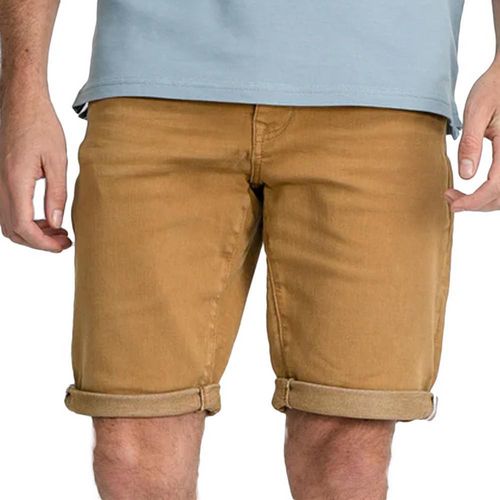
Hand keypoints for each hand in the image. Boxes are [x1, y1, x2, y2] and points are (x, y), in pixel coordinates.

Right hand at [0, 89, 71, 250]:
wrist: (21, 103)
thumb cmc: (41, 126)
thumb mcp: (57, 161)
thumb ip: (56, 194)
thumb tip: (57, 224)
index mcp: (15, 182)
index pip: (24, 227)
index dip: (44, 243)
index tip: (63, 245)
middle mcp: (0, 185)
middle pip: (13, 230)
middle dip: (39, 242)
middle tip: (64, 241)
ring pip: (8, 223)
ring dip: (31, 233)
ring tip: (57, 231)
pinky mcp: (1, 179)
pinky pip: (7, 210)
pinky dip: (24, 221)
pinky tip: (45, 218)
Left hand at [445, 61, 499, 211]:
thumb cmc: (492, 89)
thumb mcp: (476, 113)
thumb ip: (471, 144)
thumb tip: (465, 176)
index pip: (496, 185)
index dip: (474, 201)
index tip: (453, 204)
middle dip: (476, 203)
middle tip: (449, 197)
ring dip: (483, 201)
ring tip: (457, 194)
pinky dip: (491, 192)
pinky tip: (473, 189)